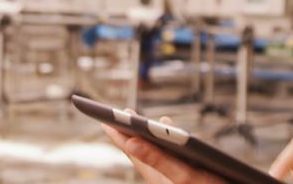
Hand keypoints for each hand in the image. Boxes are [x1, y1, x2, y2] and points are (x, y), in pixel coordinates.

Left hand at [102, 115, 224, 183]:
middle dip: (130, 132)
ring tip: (140, 123)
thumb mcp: (183, 175)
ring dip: (148, 136)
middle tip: (117, 116)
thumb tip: (131, 142)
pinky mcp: (188, 176)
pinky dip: (168, 144)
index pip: (133, 150)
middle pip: (142, 150)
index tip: (104, 120)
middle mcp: (163, 176)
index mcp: (158, 174)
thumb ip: (157, 159)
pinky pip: (171, 158)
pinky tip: (176, 138)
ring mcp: (175, 177)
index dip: (119, 134)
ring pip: (156, 154)